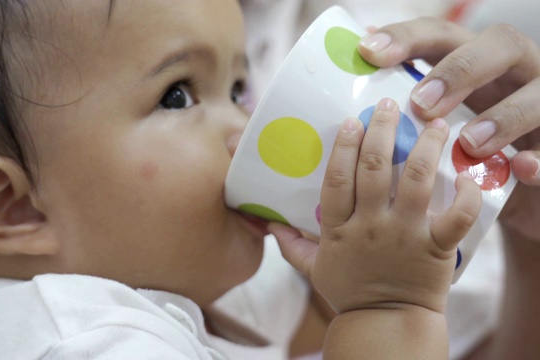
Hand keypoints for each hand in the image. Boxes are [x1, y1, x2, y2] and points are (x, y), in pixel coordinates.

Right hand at [270, 98, 481, 313]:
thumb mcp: (312, 269)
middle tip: (390, 105)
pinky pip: (457, 218)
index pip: (337, 179)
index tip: (351, 120)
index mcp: (338, 229)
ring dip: (427, 147)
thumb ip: (290, 244)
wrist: (386, 323)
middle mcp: (371, 226)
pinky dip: (466, 195)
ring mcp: (405, 236)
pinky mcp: (437, 248)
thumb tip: (266, 222)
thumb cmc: (349, 292)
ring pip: (417, 182)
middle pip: (375, 170)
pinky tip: (464, 175)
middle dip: (382, 131)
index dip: (343, 147)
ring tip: (435, 122)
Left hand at [357, 18, 539, 239]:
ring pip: (539, 93)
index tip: (369, 52)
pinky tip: (523, 168)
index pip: (442, 34)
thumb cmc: (466, 153)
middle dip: (460, 70)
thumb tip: (351, 117)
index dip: (407, 37)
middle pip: (500, 44)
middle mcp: (514, 72)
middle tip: (422, 104)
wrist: (516, 190)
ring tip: (469, 143)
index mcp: (475, 63)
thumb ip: (411, 115)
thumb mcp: (440, 128)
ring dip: (503, 116)